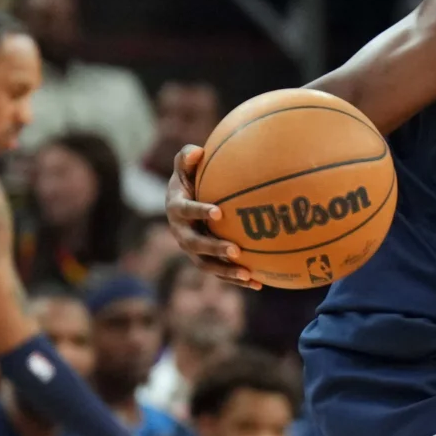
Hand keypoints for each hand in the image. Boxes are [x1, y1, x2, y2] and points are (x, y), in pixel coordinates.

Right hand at [167, 147, 260, 290]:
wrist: (183, 201)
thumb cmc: (189, 178)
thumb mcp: (184, 166)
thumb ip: (187, 157)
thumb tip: (197, 152)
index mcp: (176, 208)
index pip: (186, 210)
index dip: (200, 211)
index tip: (219, 212)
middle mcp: (180, 232)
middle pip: (195, 244)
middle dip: (214, 249)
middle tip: (235, 250)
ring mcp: (192, 249)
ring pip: (207, 264)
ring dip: (227, 271)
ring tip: (248, 274)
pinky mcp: (204, 259)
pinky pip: (221, 272)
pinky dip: (238, 279)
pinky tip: (259, 283)